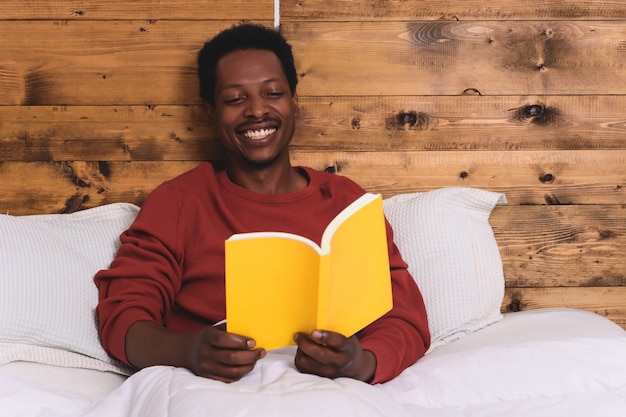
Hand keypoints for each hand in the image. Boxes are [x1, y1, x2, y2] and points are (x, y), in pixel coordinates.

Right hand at [126, 321, 264, 382]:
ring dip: (248, 366)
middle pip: (231, 358)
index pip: (224, 340)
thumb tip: (252, 328)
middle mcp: (205, 353)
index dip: (240, 342)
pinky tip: (245, 367)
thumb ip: (230, 329)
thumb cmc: (207, 338)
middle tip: (260, 352)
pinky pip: (227, 379)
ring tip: (255, 360)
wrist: (186, 351)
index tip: (253, 342)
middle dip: (250, 356)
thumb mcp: (215, 329)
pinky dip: (240, 374)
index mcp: (208, 337)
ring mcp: (206, 367)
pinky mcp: (208, 377)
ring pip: (231, 371)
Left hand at [293, 330, 375, 381]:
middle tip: (298, 335)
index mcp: (347, 349)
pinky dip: (299, 358)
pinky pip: (303, 368)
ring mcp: (328, 372)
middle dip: (305, 343)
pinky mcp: (319, 377)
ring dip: (300, 350)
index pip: (337, 342)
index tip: (314, 331)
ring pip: (307, 362)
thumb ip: (335, 330)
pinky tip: (302, 351)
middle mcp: (338, 362)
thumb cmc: (346, 346)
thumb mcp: (347, 336)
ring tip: (301, 342)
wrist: (353, 366)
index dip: (325, 336)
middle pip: (318, 354)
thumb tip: (317, 318)